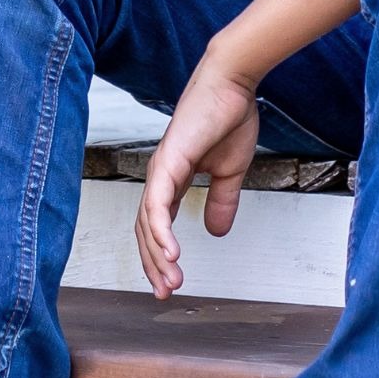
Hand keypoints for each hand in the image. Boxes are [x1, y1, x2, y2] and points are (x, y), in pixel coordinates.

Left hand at [136, 50, 264, 298]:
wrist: (233, 85)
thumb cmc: (229, 119)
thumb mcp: (229, 172)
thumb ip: (221, 201)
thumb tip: (216, 232)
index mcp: (171, 180)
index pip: (157, 225)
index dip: (160, 255)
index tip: (171, 283)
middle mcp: (159, 177)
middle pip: (146, 230)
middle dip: (154, 264)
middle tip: (165, 292)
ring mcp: (160, 169)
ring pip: (148, 222)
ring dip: (158, 255)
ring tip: (170, 282)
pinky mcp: (168, 161)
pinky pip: (158, 203)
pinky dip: (161, 230)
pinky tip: (171, 253)